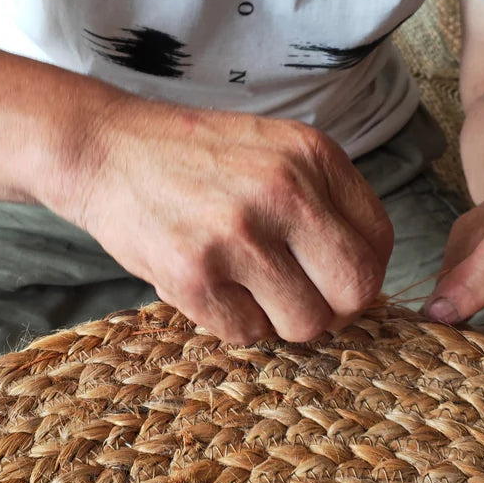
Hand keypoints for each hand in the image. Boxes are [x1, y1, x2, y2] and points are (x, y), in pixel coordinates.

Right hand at [59, 95, 393, 343]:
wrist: (104, 149)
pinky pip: (246, 333)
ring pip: (304, 323)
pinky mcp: (193, 274)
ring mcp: (238, 234)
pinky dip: (231, 321)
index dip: (360, 274)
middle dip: (333, 309)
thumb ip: (323, 199)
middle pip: (355, 292)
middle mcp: (284, 190)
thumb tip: (364, 278)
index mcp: (312, 155)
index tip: (331, 278)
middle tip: (299, 298)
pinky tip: (209, 286)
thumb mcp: (273, 149)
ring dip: (278, 319)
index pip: (378, 242)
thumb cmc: (192, 157)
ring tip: (245, 287)